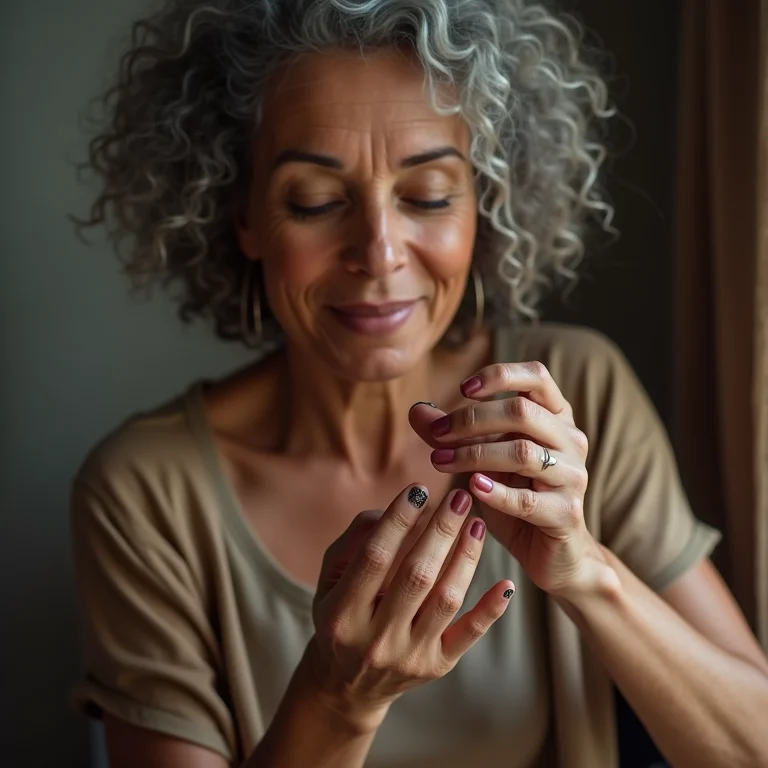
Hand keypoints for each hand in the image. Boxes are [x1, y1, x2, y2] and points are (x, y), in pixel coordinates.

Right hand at [308, 484, 514, 730]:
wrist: (348, 685)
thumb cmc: (340, 616)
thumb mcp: (330, 580)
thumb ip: (354, 541)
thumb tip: (394, 509)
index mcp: (342, 613)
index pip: (375, 556)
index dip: (398, 520)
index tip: (419, 489)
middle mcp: (375, 639)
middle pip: (416, 575)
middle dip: (440, 530)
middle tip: (459, 497)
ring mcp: (409, 656)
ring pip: (446, 599)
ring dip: (465, 557)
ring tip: (476, 523)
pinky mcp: (437, 667)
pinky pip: (468, 636)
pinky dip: (490, 610)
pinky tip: (506, 583)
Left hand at [410, 362, 616, 598]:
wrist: (551, 553)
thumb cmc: (516, 497)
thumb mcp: (483, 460)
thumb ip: (454, 435)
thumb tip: (416, 411)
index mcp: (555, 417)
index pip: (537, 375)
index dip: (499, 375)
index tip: (461, 389)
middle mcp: (570, 440)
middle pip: (522, 412)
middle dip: (472, 419)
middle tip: (437, 435)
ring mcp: (572, 476)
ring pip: (522, 453)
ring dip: (474, 455)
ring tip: (441, 461)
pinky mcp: (566, 513)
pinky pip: (527, 500)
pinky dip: (495, 492)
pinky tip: (471, 488)